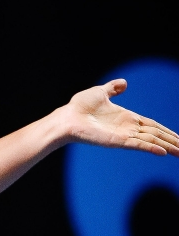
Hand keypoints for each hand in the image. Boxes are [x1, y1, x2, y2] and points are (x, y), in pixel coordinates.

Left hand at [64, 79, 178, 155]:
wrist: (66, 117)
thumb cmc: (79, 107)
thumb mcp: (100, 92)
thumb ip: (113, 88)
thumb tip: (124, 83)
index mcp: (127, 118)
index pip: (152, 125)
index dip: (166, 131)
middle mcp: (128, 128)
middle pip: (156, 135)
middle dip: (172, 141)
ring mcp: (123, 135)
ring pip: (151, 141)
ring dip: (166, 146)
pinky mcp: (116, 141)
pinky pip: (137, 145)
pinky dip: (150, 148)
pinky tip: (162, 152)